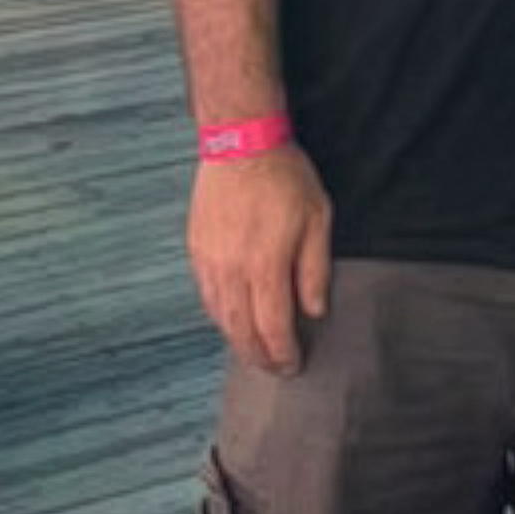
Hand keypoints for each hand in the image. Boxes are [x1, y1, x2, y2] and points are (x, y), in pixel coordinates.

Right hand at [188, 145, 331, 374]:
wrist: (241, 144)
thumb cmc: (286, 177)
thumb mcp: (317, 217)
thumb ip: (314, 269)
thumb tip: (314, 311)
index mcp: (265, 265)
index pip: (272, 327)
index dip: (283, 353)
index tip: (294, 365)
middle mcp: (232, 271)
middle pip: (241, 332)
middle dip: (259, 357)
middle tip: (276, 369)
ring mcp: (209, 263)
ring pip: (220, 319)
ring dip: (238, 342)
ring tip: (256, 353)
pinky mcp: (197, 251)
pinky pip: (206, 297)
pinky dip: (220, 317)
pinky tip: (232, 321)